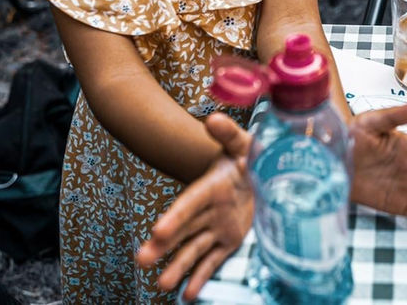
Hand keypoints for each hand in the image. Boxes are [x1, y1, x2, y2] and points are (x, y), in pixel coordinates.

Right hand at [136, 113, 253, 297]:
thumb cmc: (251, 155)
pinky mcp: (229, 240)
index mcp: (210, 187)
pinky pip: (214, 260)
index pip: (189, 203)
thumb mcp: (244, 143)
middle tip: (142, 260)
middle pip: (183, 230)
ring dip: (178, 266)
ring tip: (162, 284)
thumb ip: (229, 134)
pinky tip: (189, 293)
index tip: (158, 231)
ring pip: (194, 249)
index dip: (174, 217)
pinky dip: (202, 276)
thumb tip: (214, 119)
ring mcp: (217, 227)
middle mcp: (209, 210)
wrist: (264, 170)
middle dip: (163, 246)